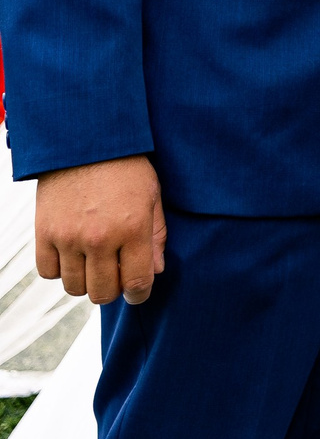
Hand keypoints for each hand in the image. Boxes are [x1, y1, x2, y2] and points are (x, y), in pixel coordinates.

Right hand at [35, 156, 164, 305]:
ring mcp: (68, 238)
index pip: (137, 282)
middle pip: (102, 293)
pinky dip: (60, 270)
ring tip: (94, 264)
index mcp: (132, 229)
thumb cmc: (126, 167)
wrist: (85, 143)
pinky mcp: (44, 233)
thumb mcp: (152, 196)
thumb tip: (156, 271)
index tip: (138, 293)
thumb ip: (156, 237)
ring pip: (74, 288)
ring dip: (86, 282)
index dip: (139, 294)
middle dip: (112, 290)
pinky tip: (72, 255)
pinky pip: (48, 272)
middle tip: (115, 276)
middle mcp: (99, 239)